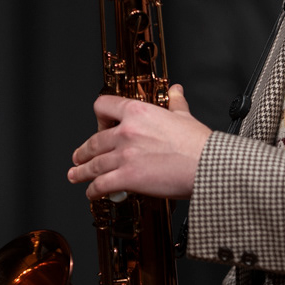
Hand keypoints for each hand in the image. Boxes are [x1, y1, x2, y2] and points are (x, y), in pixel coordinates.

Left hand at [67, 84, 211, 199]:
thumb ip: (175, 103)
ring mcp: (125, 155)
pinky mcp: (128, 177)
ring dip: (82, 172)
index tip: (99, 126)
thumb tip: (176, 91)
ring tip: (76, 175)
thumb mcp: (185, 117)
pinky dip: (93, 190)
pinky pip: (101, 184)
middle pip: (94, 140)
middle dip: (84, 151)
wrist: (208, 166)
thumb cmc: (199, 145)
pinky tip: (92, 193)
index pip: (103, 106)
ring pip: (94, 164)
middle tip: (79, 157)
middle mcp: (127, 131)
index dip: (98, 117)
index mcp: (138, 112)